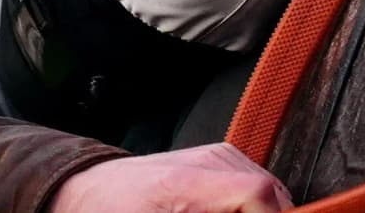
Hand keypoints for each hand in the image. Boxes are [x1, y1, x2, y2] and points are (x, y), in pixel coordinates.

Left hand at [50, 142, 290, 212]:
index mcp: (193, 180)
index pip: (260, 193)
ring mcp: (221, 158)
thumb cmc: (110, 212)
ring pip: (269, 193)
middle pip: (272, 195)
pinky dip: (251, 209)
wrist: (92, 190)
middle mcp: (214, 161)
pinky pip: (254, 190)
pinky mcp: (220, 162)